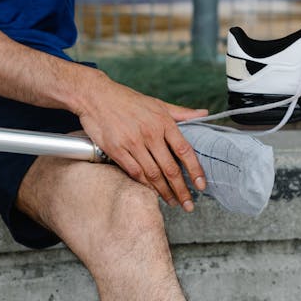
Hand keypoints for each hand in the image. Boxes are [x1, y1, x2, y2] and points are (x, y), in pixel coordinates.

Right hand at [76, 73, 207, 211]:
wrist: (96, 96)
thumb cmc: (127, 99)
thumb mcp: (157, 103)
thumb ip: (181, 112)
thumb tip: (204, 114)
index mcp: (163, 122)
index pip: (185, 151)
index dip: (195, 171)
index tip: (202, 185)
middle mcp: (149, 133)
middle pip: (170, 168)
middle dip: (181, 190)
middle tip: (188, 204)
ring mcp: (132, 143)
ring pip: (152, 174)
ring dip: (164, 191)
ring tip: (173, 201)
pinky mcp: (116, 150)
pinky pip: (134, 172)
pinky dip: (144, 185)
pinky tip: (152, 192)